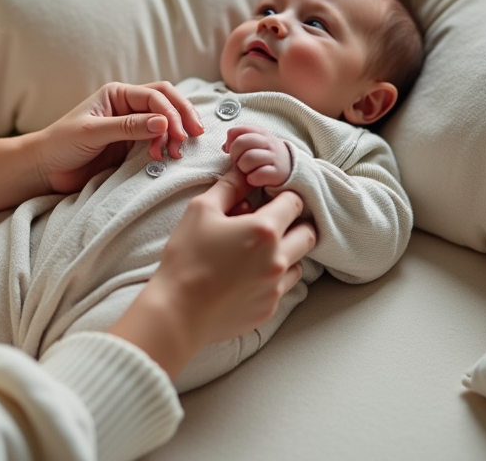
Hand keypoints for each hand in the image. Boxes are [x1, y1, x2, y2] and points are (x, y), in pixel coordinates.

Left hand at [33, 81, 204, 193]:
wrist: (46, 170)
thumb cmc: (61, 144)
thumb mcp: (92, 132)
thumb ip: (127, 127)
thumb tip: (163, 122)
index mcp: (118, 94)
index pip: (155, 95)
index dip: (171, 112)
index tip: (176, 133)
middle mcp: (128, 106)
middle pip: (167, 103)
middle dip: (182, 117)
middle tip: (193, 137)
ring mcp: (133, 126)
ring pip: (167, 123)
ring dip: (175, 135)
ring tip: (174, 154)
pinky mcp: (133, 146)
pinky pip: (158, 141)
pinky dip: (167, 147)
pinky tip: (167, 158)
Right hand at [109, 169, 316, 376]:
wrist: (177, 311)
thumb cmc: (186, 258)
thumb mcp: (201, 211)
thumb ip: (228, 187)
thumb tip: (243, 173)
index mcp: (265, 230)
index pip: (295, 203)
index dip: (283, 196)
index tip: (269, 199)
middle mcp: (278, 259)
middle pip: (308, 234)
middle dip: (295, 224)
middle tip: (271, 224)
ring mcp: (276, 287)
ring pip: (299, 263)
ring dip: (286, 253)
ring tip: (256, 253)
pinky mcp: (269, 309)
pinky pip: (282, 287)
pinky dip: (272, 277)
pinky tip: (246, 276)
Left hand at [223, 125, 291, 187]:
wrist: (291, 169)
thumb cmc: (266, 155)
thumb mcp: (255, 142)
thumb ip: (238, 139)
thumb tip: (225, 147)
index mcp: (261, 133)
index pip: (239, 131)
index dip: (231, 141)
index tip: (231, 150)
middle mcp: (269, 142)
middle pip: (241, 143)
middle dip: (235, 154)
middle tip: (238, 162)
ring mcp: (274, 157)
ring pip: (248, 159)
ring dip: (243, 167)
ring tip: (247, 171)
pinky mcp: (278, 173)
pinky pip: (258, 174)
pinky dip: (252, 178)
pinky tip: (253, 179)